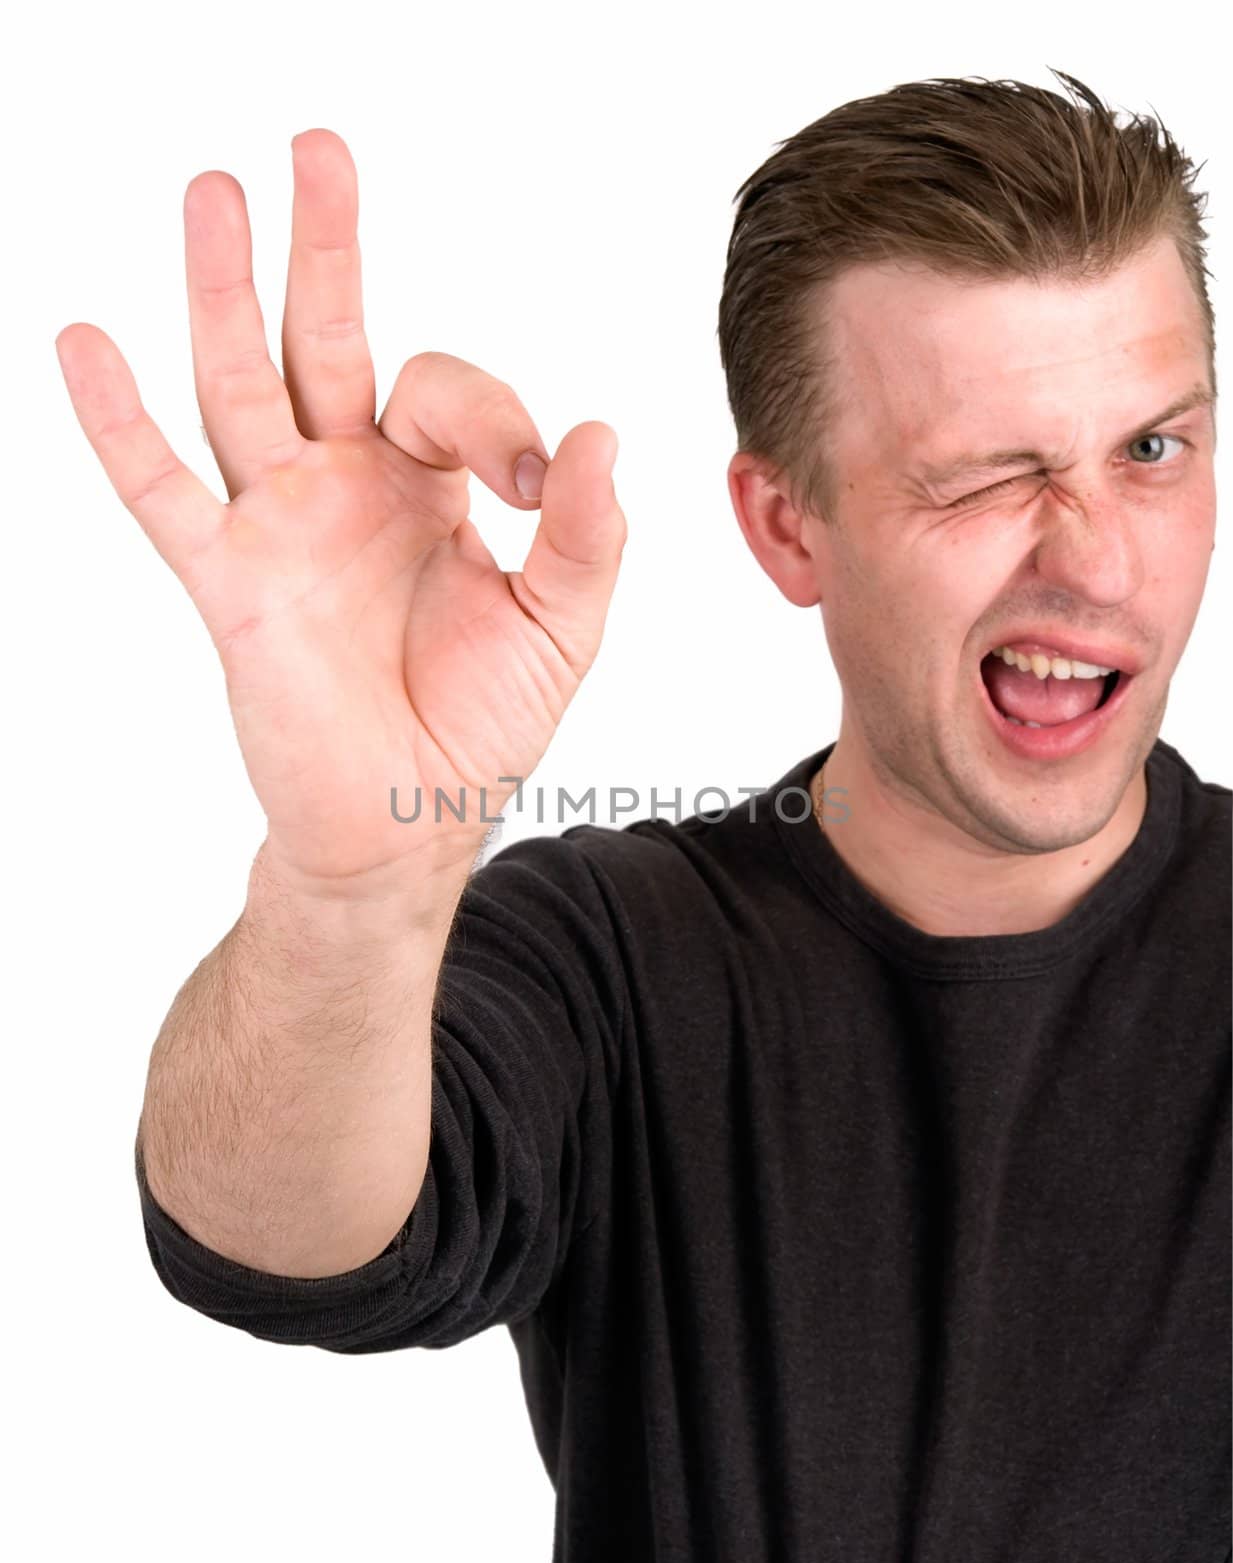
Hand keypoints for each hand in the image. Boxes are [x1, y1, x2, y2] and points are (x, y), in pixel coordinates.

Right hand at [55, 129, 626, 894]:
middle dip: (325, 249)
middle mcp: (350, 488)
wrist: (404, 827)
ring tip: (214, 190)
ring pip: (242, 386)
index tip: (525, 483)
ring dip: (223, 291)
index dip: (492, 415)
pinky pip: (164, 492)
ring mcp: (283, 527)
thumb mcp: (562, 625)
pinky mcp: (231, 582)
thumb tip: (598, 429)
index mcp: (432, 489)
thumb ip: (584, 534)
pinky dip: (120, 423)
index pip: (449, 395)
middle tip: (319, 149)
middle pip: (326, 341)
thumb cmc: (479, 728)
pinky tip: (86, 343)